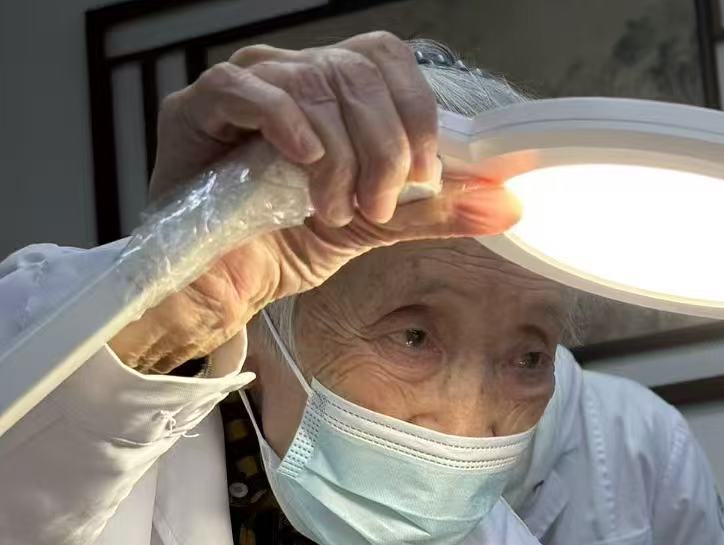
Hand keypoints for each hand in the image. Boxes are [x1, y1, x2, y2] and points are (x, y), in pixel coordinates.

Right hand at [110, 32, 519, 373]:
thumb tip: (508, 203)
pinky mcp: (196, 110)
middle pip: (357, 71)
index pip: (386, 59)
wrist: (227, 285)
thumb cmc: (290, 244)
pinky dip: (285, 123)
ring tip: (333, 211)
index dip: (415, 110)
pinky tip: (304, 161)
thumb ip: (437, 209)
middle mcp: (291, 76)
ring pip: (312, 82)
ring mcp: (243, 88)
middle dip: (383, 146)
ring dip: (340, 157)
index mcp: (333, 92)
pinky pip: (245, 89)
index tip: (424, 174)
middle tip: (377, 204)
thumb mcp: (376, 225)